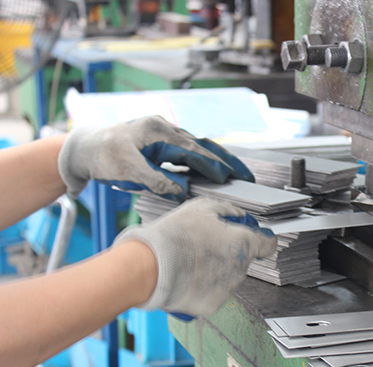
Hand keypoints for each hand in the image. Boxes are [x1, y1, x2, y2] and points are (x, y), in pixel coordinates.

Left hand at [58, 116, 252, 199]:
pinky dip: (206, 161)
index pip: (192, 150)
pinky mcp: (163, 143)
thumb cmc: (102, 156)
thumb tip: (182, 189)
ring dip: (220, 161)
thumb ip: (156, 180)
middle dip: (227, 160)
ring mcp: (165, 134)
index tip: (229, 178)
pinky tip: (216, 172)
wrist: (84, 147)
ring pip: (200, 147)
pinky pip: (190, 151)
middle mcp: (165, 129)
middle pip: (203, 145)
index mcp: (157, 131)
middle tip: (247, 175)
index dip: (212, 165)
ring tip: (239, 174)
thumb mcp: (126, 170)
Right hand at [114, 197, 276, 316]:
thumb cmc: (175, 235)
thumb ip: (227, 211)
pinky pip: (213, 295)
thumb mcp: (203, 208)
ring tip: (190, 262)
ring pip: (228, 279)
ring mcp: (228, 289)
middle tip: (204, 248)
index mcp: (243, 243)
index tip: (254, 239)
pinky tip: (187, 278)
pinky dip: (203, 288)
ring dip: (216, 272)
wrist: (151, 266)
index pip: (268, 244)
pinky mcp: (214, 305)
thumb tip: (238, 216)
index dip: (261, 239)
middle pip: (243, 261)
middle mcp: (241, 269)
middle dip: (228, 254)